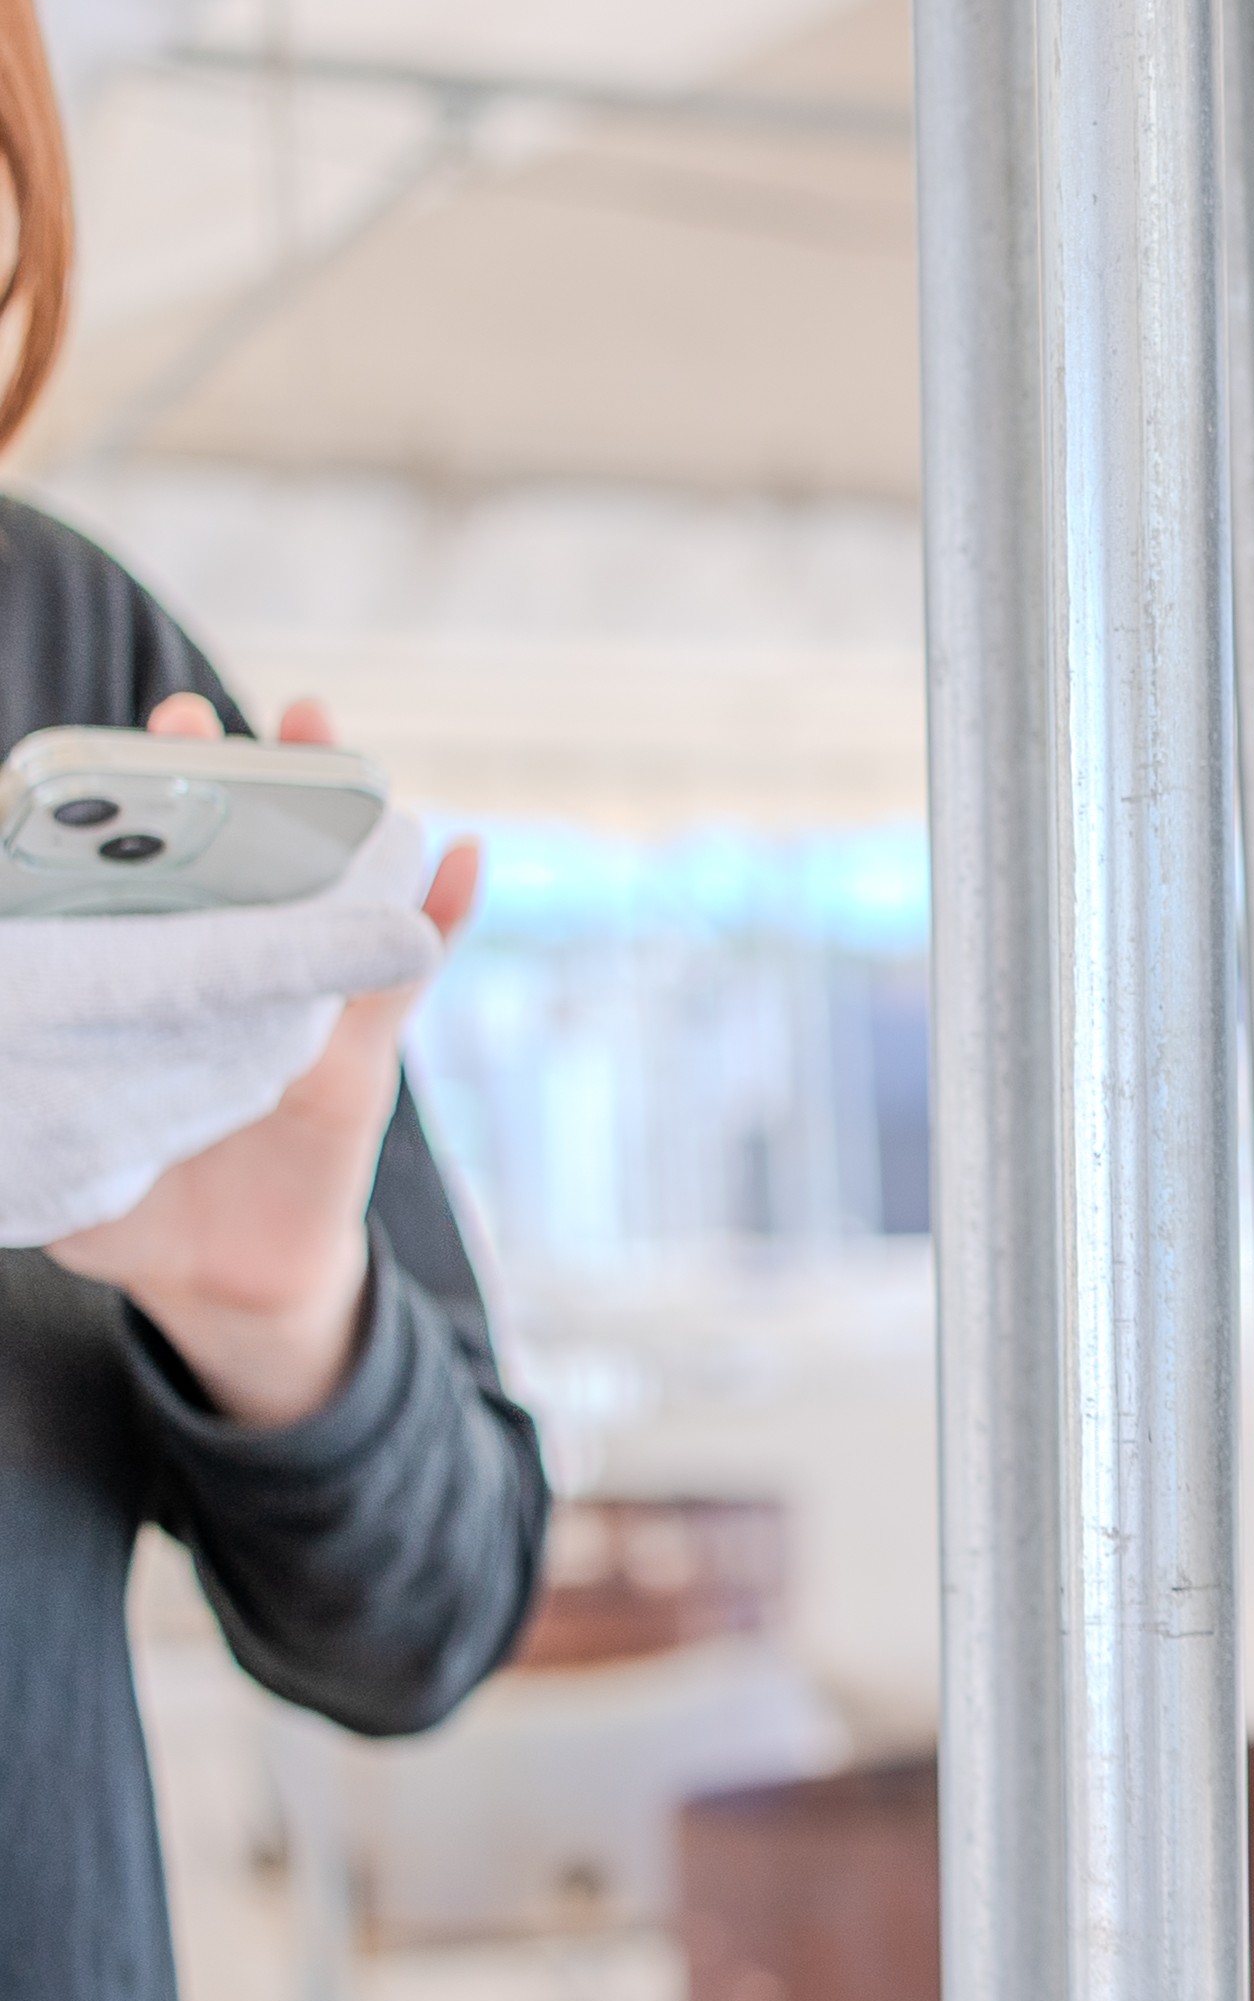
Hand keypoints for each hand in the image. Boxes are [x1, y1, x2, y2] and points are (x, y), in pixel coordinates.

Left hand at [44, 695, 480, 1428]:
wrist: (224, 1282)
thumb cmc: (134, 1208)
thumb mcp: (61, 1149)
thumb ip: (35, 1110)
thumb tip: (4, 1058)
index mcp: (135, 993)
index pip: (121, 887)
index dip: (103, 820)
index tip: (80, 763)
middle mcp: (215, 980)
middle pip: (223, 861)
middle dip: (214, 779)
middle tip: (192, 718)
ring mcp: (291, 1008)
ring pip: (317, 889)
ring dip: (333, 809)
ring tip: (327, 734)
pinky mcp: (357, 1055)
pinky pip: (401, 976)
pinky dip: (440, 913)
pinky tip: (462, 856)